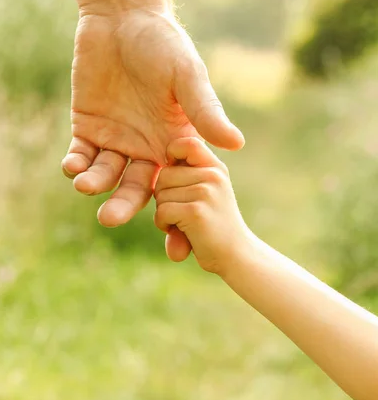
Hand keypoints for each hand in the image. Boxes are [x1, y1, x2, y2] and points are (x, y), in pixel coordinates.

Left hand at [62, 10, 243, 230]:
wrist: (123, 16)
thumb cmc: (163, 44)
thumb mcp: (186, 77)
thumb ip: (205, 111)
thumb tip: (237, 144)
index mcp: (173, 142)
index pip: (176, 188)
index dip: (177, 218)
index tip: (176, 247)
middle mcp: (145, 146)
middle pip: (135, 187)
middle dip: (124, 205)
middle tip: (110, 219)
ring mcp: (116, 138)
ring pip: (106, 174)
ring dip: (95, 183)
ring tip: (86, 185)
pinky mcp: (88, 126)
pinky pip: (81, 154)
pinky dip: (76, 163)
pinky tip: (72, 166)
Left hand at [154, 138, 247, 274]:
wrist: (237, 256)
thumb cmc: (215, 226)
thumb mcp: (208, 192)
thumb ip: (188, 176)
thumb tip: (161, 166)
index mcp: (215, 167)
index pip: (186, 143)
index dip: (172, 155)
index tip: (174, 174)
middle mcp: (212, 174)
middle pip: (164, 174)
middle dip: (164, 196)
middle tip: (183, 211)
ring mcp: (206, 191)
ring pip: (160, 195)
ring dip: (164, 213)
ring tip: (186, 223)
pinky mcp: (196, 211)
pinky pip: (162, 211)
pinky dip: (165, 225)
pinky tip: (182, 233)